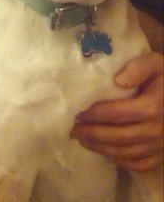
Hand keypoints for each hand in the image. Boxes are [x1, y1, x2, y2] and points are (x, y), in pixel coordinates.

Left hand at [70, 52, 163, 171]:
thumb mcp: (156, 63)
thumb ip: (138, 68)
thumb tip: (118, 80)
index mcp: (153, 106)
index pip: (117, 114)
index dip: (95, 115)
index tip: (78, 113)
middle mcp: (156, 130)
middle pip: (118, 137)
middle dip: (92, 134)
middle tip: (73, 130)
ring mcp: (159, 146)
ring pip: (125, 153)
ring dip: (101, 148)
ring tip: (83, 139)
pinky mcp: (161, 156)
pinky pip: (137, 164)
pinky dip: (118, 160)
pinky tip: (105, 151)